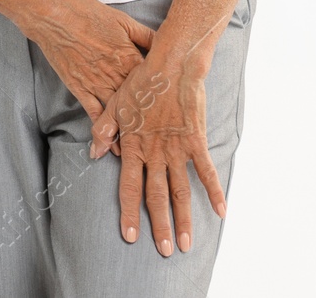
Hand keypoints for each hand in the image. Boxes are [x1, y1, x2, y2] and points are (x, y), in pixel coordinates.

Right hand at [25, 0, 155, 146]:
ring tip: (142, 153)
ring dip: (130, 134)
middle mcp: (117, 75)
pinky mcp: (80, 88)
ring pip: (119, 114)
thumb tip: (165, 43)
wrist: (54, 17)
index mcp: (130, 57)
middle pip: (140, 103)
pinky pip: (95, 114)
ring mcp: (98, 84)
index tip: (177, 111)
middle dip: (153, 123)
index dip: (166, 97)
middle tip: (166, 143)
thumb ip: (144, 35)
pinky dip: (103, 131)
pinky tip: (109, 146)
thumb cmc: (87, 13)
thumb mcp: (122, 19)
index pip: (154, 83)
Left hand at [89, 56, 225, 255]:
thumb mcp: (114, 104)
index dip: (129, 213)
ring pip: (181, 191)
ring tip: (185, 243)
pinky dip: (214, 191)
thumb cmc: (141, 82)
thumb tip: (94, 154)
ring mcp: (177, 148)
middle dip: (159, 226)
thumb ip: (104, 130)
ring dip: (184, 219)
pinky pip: (207, 171)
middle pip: (156, 196)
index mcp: (133, 146)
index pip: (128, 187)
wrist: (170, 65)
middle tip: (163, 251)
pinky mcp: (196, 140)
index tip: (129, 236)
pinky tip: (221, 212)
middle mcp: (154, 152)